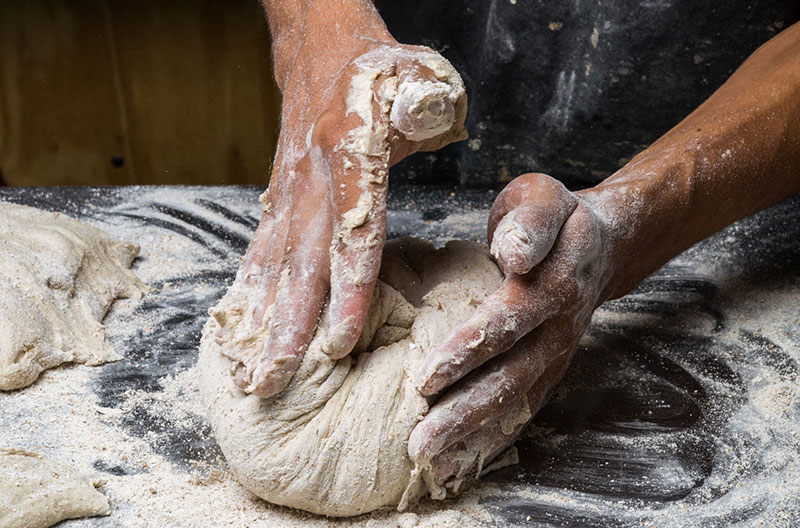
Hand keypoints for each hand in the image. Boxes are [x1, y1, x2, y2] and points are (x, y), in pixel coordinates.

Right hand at [224, 38, 466, 397]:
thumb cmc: (379, 69)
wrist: (321, 47)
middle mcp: (311, 177)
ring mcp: (288, 188)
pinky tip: (242, 328)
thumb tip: (428, 113)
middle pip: (301, 263)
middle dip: (288, 328)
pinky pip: (261, 249)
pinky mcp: (279, 194)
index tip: (342, 343)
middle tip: (275, 384)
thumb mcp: (418, 73)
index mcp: (349, 151)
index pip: (352, 233)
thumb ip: (425, 97)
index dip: (348, 291)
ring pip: (273, 264)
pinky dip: (250, 292)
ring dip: (262, 321)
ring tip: (251, 373)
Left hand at [408, 173, 613, 481]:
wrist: (600, 245)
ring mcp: (556, 354)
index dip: (468, 347)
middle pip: (510, 373)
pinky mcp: (549, 370)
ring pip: (514, 400)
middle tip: (419, 439)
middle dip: (463, 409)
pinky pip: (522, 410)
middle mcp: (557, 326)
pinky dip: (491, 440)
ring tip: (430, 460)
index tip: (426, 376)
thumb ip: (530, 221)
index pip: (508, 317)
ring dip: (472, 434)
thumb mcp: (544, 199)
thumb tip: (515, 252)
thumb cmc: (556, 218)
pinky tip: (457, 462)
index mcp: (553, 280)